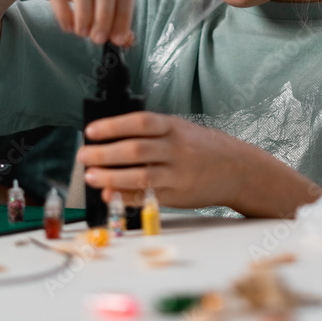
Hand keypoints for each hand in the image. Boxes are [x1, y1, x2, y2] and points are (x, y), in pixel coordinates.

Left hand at [77, 112, 249, 210]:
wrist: (238, 169)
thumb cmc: (203, 147)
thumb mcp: (181, 130)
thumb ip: (151, 135)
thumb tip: (112, 142)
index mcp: (175, 128)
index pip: (139, 123)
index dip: (112, 126)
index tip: (90, 131)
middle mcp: (176, 149)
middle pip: (135, 150)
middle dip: (104, 153)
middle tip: (83, 155)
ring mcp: (178, 175)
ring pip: (139, 176)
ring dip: (110, 177)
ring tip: (90, 176)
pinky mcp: (178, 196)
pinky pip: (147, 197)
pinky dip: (126, 197)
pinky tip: (109, 195)